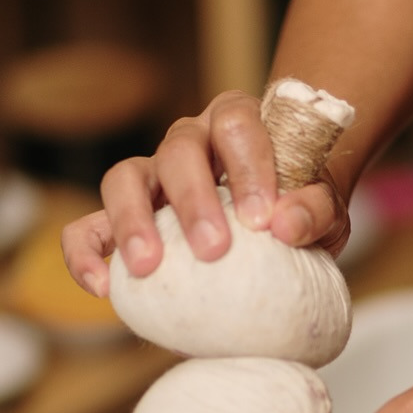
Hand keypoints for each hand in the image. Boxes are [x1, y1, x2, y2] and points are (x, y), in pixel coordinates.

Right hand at [61, 90, 351, 297]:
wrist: (279, 226)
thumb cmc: (301, 208)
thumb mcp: (326, 208)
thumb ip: (316, 210)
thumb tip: (286, 224)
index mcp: (238, 124)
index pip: (236, 124)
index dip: (246, 166)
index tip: (262, 217)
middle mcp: (188, 141)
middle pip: (177, 150)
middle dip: (192, 199)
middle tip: (212, 249)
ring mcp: (151, 176)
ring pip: (123, 178)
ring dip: (131, 221)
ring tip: (147, 268)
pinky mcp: (122, 217)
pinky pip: (88, 227)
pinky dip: (86, 253)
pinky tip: (103, 288)